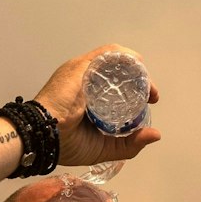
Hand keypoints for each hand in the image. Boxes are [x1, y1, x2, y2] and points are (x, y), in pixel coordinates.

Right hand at [31, 44, 162, 167]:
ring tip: (146, 86)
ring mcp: (83, 70)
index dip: (135, 91)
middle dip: (139, 81)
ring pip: (116, 61)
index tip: (148, 101)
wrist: (44, 136)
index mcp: (86, 96)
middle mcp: (85, 80)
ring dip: (136, 69)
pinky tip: (138, 70)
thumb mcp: (104, 147)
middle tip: (150, 95)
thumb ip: (129, 144)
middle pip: (118, 72)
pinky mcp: (83, 65)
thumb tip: (156, 134)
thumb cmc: (66, 142)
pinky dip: (126, 58)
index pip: (115, 86)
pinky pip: (109, 54)